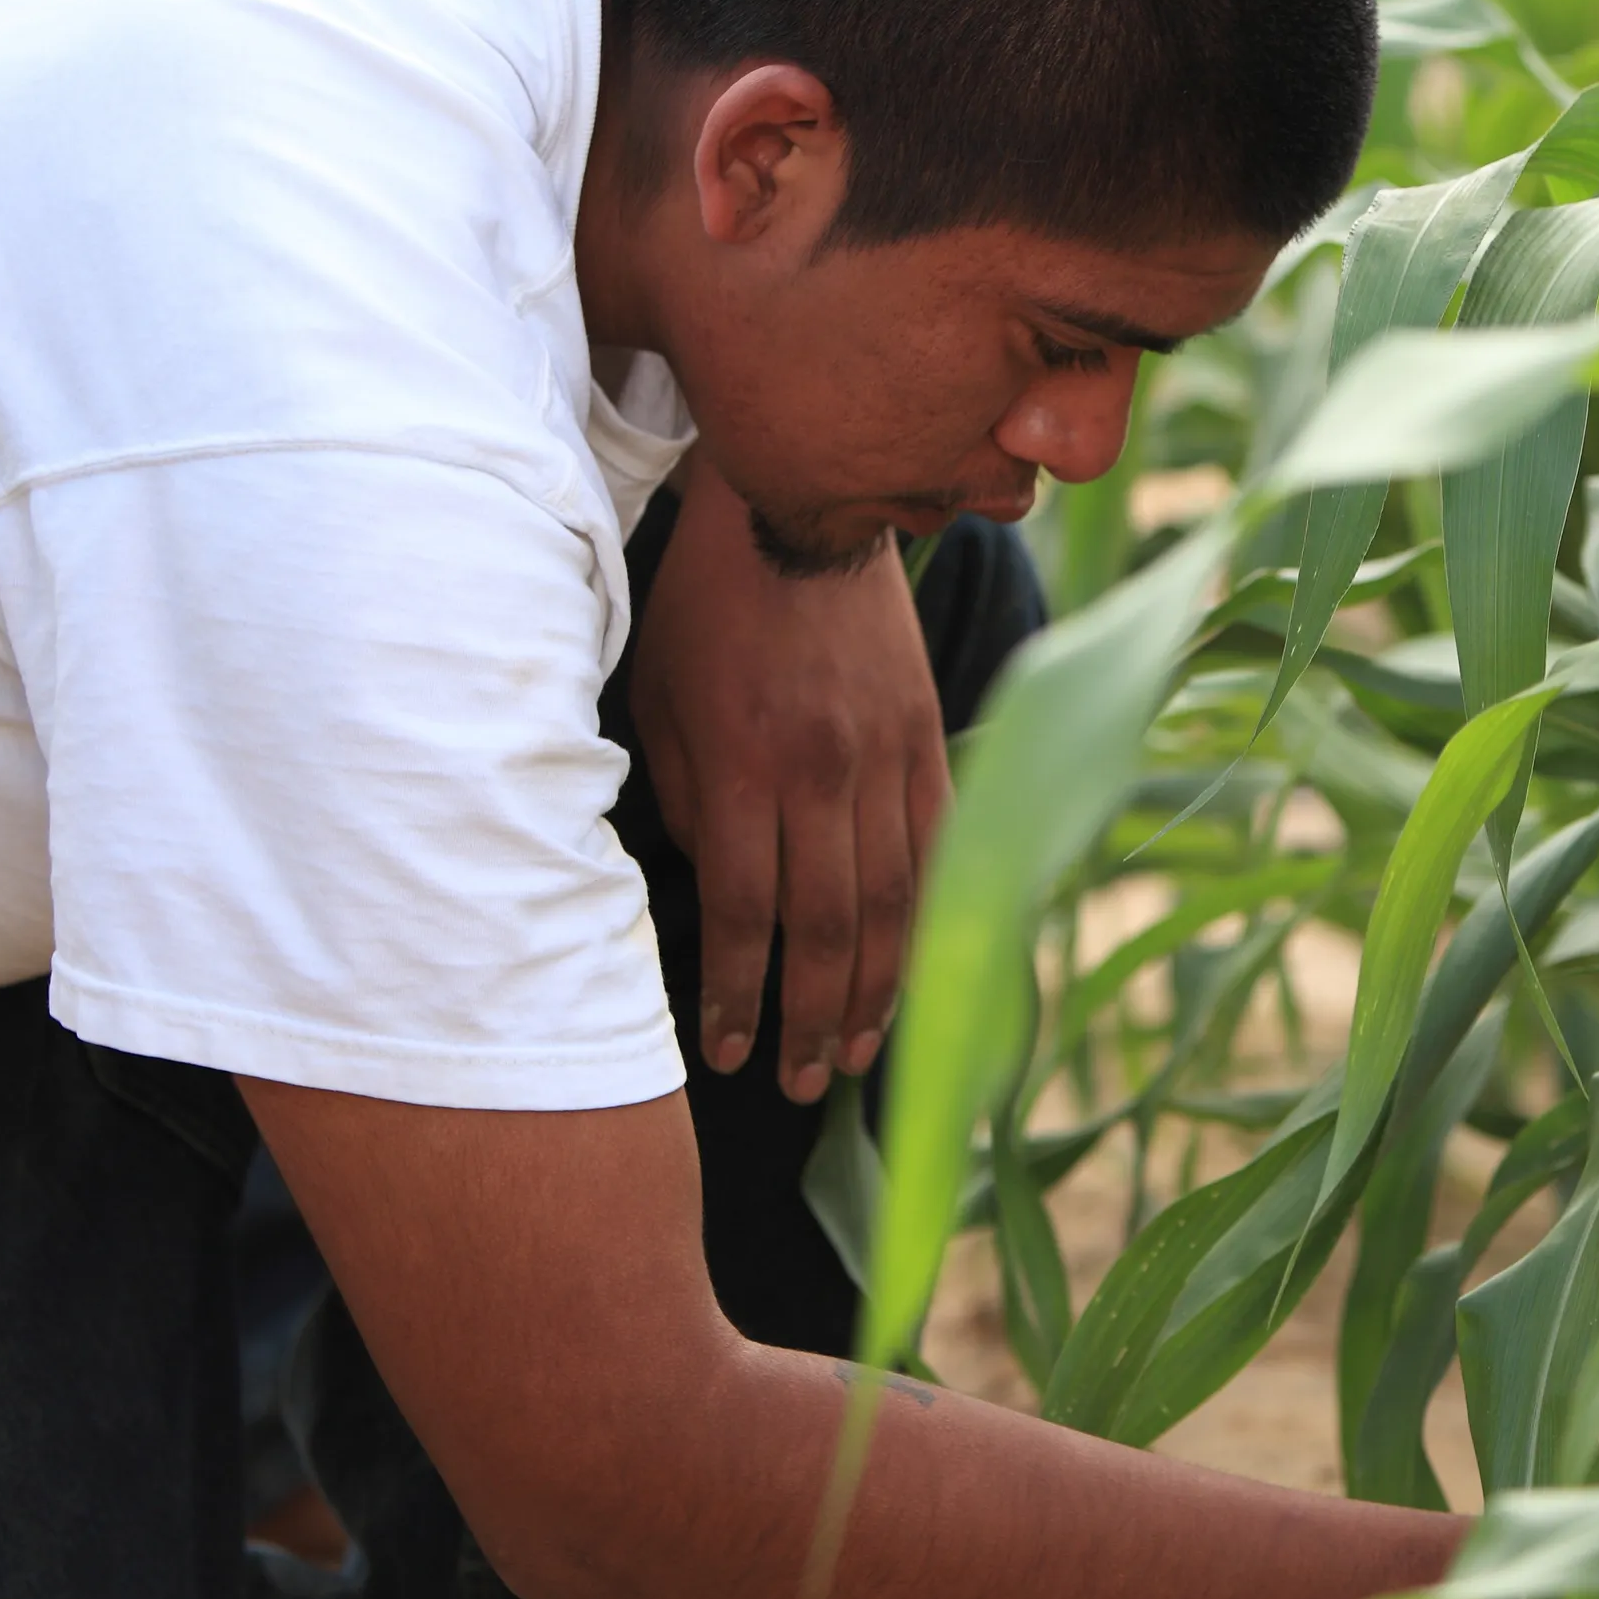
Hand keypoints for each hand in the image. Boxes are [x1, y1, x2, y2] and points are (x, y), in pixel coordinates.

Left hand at [624, 453, 948, 1101]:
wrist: (798, 510)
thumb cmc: (704, 611)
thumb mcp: (658, 704)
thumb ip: (684, 805)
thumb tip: (713, 892)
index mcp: (743, 767)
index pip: (743, 914)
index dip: (735, 996)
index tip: (724, 1054)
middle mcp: (821, 773)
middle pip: (826, 929)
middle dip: (813, 1021)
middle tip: (801, 1088)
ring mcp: (886, 757)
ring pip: (894, 903)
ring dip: (880, 994)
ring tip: (861, 1060)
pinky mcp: (929, 737)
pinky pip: (940, 848)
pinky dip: (934, 920)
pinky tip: (925, 975)